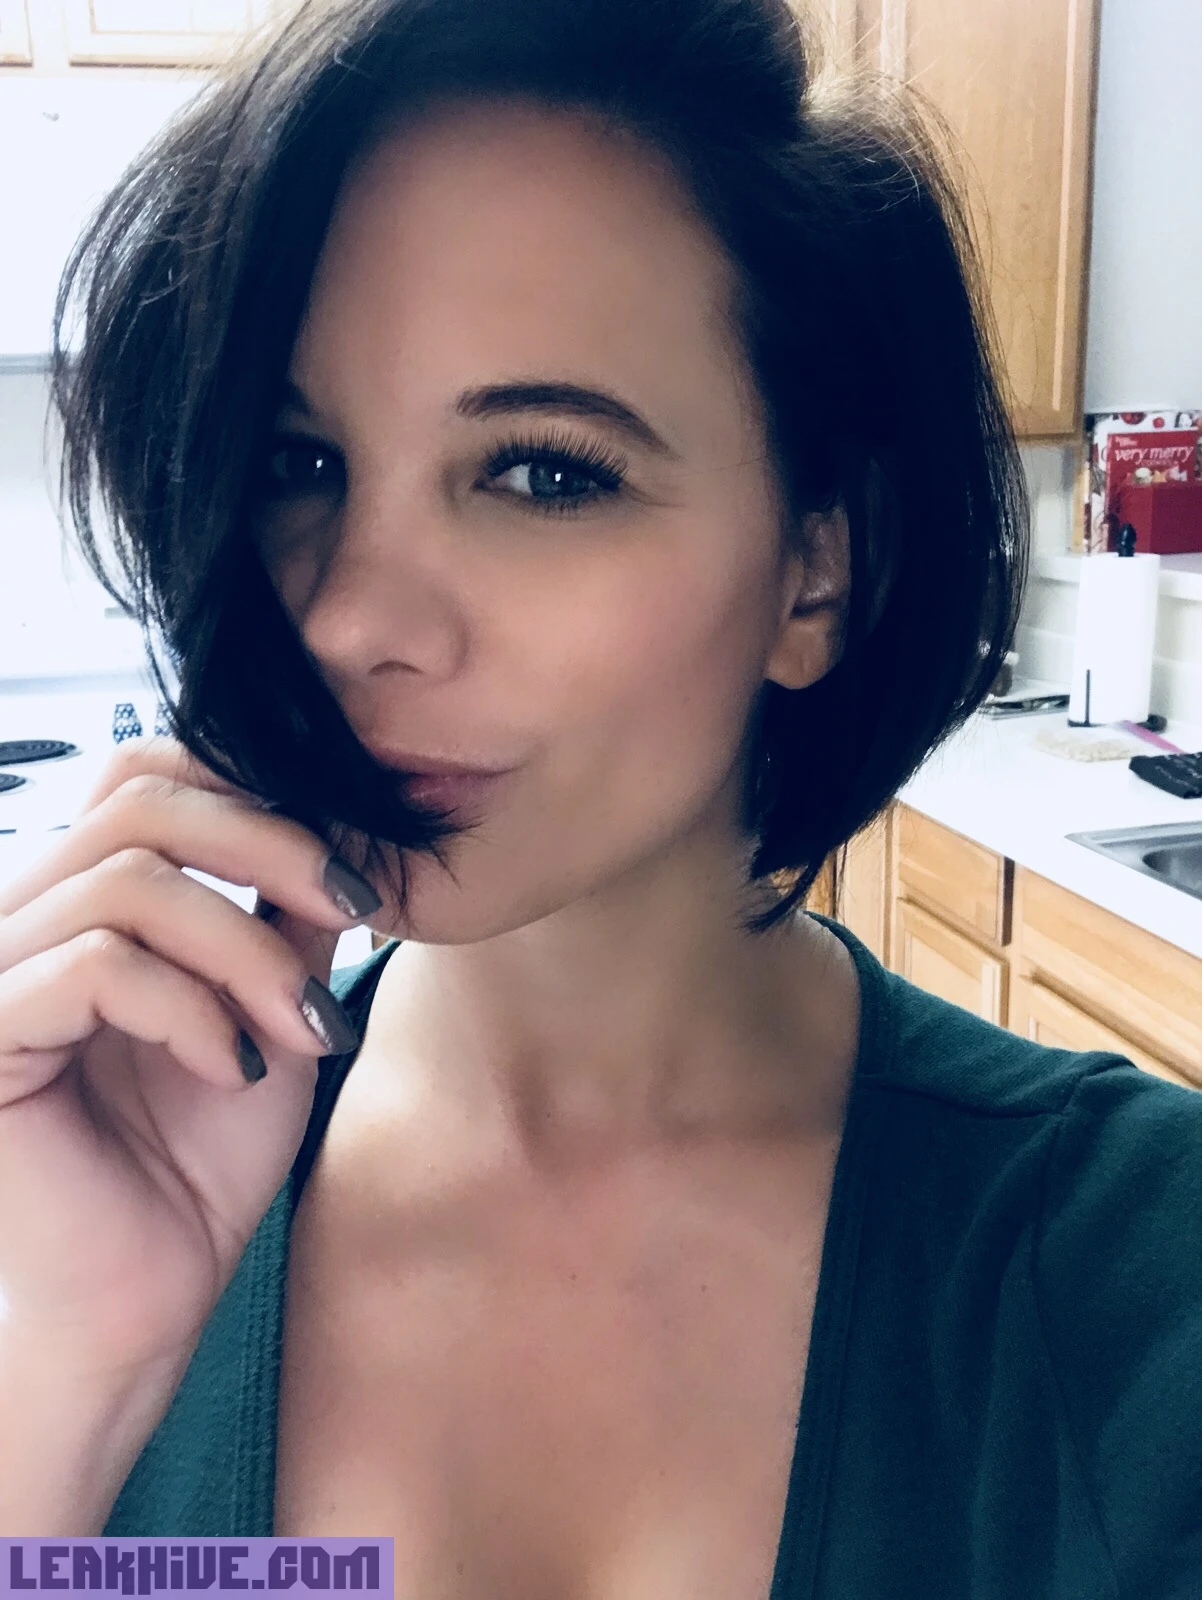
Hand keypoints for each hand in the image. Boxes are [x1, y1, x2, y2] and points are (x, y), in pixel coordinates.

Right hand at [0, 735, 377, 1381]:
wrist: (145, 1297)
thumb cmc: (198, 1158)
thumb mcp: (267, 1008)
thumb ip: (284, 913)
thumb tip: (337, 820)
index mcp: (79, 897)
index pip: (146, 774)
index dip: (256, 797)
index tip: (350, 874)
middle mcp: (20, 916)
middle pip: (139, 801)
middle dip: (270, 846)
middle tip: (352, 910)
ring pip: (130, 882)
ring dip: (244, 950)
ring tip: (293, 1028)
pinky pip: (98, 967)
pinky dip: (190, 1009)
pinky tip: (230, 1069)